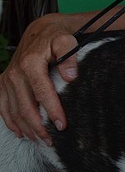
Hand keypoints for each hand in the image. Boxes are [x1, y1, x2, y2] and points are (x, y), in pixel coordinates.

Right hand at [0, 14, 77, 143]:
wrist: (39, 31)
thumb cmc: (56, 37)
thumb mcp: (67, 41)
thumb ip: (70, 57)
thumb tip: (70, 77)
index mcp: (30, 63)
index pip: (42, 93)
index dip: (52, 111)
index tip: (62, 126)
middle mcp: (14, 73)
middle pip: (26, 107)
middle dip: (39, 127)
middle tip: (52, 140)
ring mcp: (6, 79)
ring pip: (13, 111)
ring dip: (26, 129)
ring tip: (40, 140)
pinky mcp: (2, 83)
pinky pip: (2, 107)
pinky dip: (10, 122)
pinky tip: (21, 133)